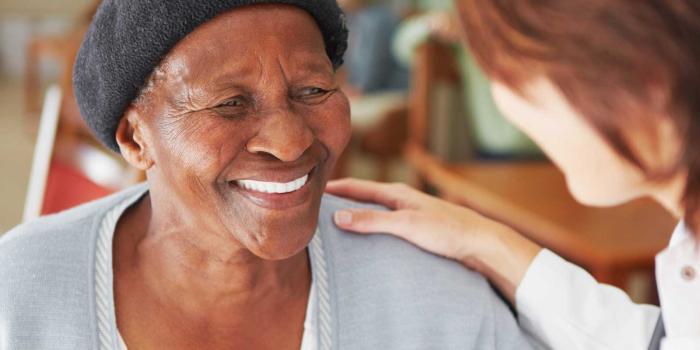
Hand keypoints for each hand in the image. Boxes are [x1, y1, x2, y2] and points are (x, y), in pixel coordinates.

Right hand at [326, 178, 541, 302]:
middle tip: (315, 206)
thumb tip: (337, 216)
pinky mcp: (416, 229)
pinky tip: (366, 240)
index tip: (309, 188)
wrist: (481, 243)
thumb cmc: (447, 230)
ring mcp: (409, 214)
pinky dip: (370, 228)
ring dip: (355, 215)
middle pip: (363, 197)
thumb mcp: (406, 225)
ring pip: (374, 212)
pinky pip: (385, 225)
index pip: (356, 187)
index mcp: (397, 193)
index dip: (333, 188)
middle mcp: (401, 200)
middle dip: (341, 200)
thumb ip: (372, 221)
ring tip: (333, 223)